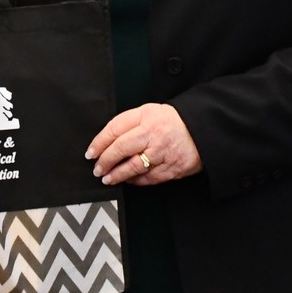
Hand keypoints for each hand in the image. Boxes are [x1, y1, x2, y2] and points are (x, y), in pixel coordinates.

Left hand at [86, 103, 202, 185]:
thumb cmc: (171, 121)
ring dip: (116, 175)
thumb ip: (129, 123)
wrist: (200, 130)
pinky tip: (126, 180)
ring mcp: (161, 153)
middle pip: (121, 148)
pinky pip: (147, 178)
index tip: (90, 152)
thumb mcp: (149, 112)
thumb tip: (107, 140)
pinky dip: (134, 181)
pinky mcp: (170, 169)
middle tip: (97, 168)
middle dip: (105, 160)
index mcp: (144, 116)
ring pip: (133, 166)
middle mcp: (151, 134)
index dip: (99, 142)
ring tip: (107, 178)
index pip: (115, 128)